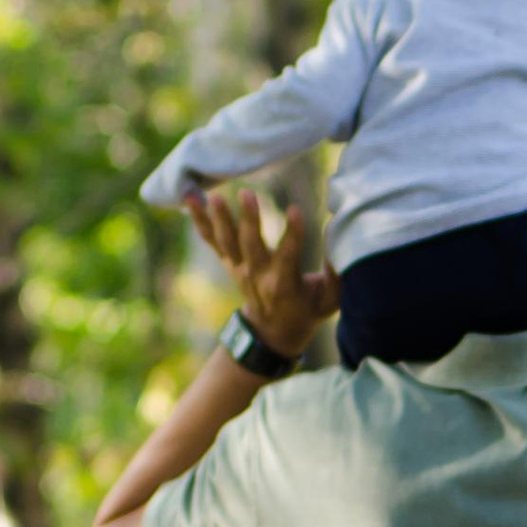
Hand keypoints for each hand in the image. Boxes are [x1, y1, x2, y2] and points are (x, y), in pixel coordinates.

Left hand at [189, 183, 341, 361]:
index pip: (288, 256)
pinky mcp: (229, 263)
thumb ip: (337, 277)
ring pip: (227, 241)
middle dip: (249, 219)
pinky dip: (199, 219)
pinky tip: (189, 197)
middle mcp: (258, 276)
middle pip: (251, 245)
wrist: (272, 333)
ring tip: (212, 194)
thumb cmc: (307, 312)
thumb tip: (338, 240)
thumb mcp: (329, 303)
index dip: (293, 233)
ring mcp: (240, 269)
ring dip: (219, 217)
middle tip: (247, 193)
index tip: (296, 209)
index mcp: (284, 285)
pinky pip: (212, 240)